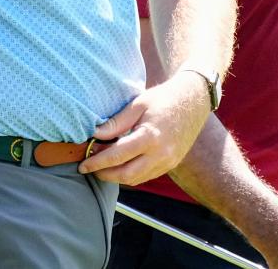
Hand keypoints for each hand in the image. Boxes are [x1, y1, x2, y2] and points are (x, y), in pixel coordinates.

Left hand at [78, 70, 210, 184]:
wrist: (194, 101)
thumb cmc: (164, 99)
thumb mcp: (138, 104)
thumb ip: (116, 122)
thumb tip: (94, 135)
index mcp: (150, 137)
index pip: (117, 156)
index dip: (97, 162)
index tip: (83, 165)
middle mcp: (161, 154)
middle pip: (126, 175)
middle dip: (104, 174)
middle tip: (90, 168)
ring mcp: (168, 162)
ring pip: (136, 179)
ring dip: (117, 177)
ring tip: (103, 167)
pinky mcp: (171, 164)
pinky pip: (146, 176)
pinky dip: (131, 174)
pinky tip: (121, 165)